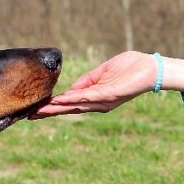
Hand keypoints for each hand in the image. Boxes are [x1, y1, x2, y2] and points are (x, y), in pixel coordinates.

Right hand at [30, 51, 156, 118]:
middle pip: (69, 109)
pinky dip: (72, 99)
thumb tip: (71, 88)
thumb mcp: (104, 71)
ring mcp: (102, 101)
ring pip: (74, 106)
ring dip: (56, 109)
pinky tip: (59, 100)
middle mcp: (97, 103)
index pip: (71, 103)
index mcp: (96, 97)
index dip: (54, 106)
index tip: (37, 108)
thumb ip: (88, 80)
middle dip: (50, 112)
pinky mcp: (108, 95)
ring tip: (39, 111)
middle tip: (30, 116)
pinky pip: (86, 98)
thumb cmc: (131, 67)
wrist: (152, 68)